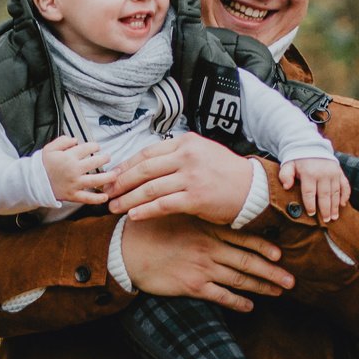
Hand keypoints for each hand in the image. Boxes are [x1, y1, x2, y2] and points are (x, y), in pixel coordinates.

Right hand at [39, 135, 109, 204]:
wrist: (33, 182)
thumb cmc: (43, 165)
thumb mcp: (50, 148)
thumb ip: (63, 141)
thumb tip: (75, 140)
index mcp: (69, 157)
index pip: (87, 148)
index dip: (94, 146)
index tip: (97, 147)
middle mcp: (74, 170)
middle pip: (95, 163)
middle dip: (104, 158)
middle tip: (108, 157)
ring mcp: (74, 184)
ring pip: (95, 180)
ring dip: (107, 177)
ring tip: (114, 175)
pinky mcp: (73, 195)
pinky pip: (87, 198)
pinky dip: (97, 199)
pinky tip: (106, 196)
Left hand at [105, 133, 255, 223]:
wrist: (252, 189)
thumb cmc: (225, 173)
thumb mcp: (201, 152)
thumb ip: (175, 155)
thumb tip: (144, 165)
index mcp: (185, 143)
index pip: (146, 153)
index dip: (125, 165)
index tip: (112, 176)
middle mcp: (187, 157)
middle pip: (143, 169)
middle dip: (120, 182)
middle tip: (106, 192)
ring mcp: (191, 177)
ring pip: (149, 188)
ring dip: (127, 199)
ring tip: (113, 207)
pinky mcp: (195, 198)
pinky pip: (162, 205)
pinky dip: (144, 211)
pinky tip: (133, 216)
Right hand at [119, 215, 291, 312]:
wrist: (126, 250)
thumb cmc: (149, 230)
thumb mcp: (177, 215)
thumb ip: (198, 217)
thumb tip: (215, 215)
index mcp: (208, 229)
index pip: (244, 237)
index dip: (265, 247)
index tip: (281, 254)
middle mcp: (210, 248)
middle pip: (249, 261)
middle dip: (273, 272)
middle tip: (292, 281)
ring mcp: (203, 267)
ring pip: (240, 279)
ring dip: (262, 288)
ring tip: (278, 293)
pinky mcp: (193, 285)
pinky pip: (222, 296)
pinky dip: (238, 302)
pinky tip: (250, 307)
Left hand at [279, 157, 348, 223]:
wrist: (312, 146)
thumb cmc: (298, 160)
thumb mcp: (288, 165)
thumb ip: (285, 175)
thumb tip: (286, 187)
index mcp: (309, 173)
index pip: (309, 193)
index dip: (310, 205)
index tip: (311, 214)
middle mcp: (323, 174)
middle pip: (324, 195)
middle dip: (325, 209)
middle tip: (325, 220)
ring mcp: (333, 173)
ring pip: (335, 192)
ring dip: (335, 206)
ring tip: (334, 217)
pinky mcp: (339, 172)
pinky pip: (345, 185)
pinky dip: (345, 195)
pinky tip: (343, 205)